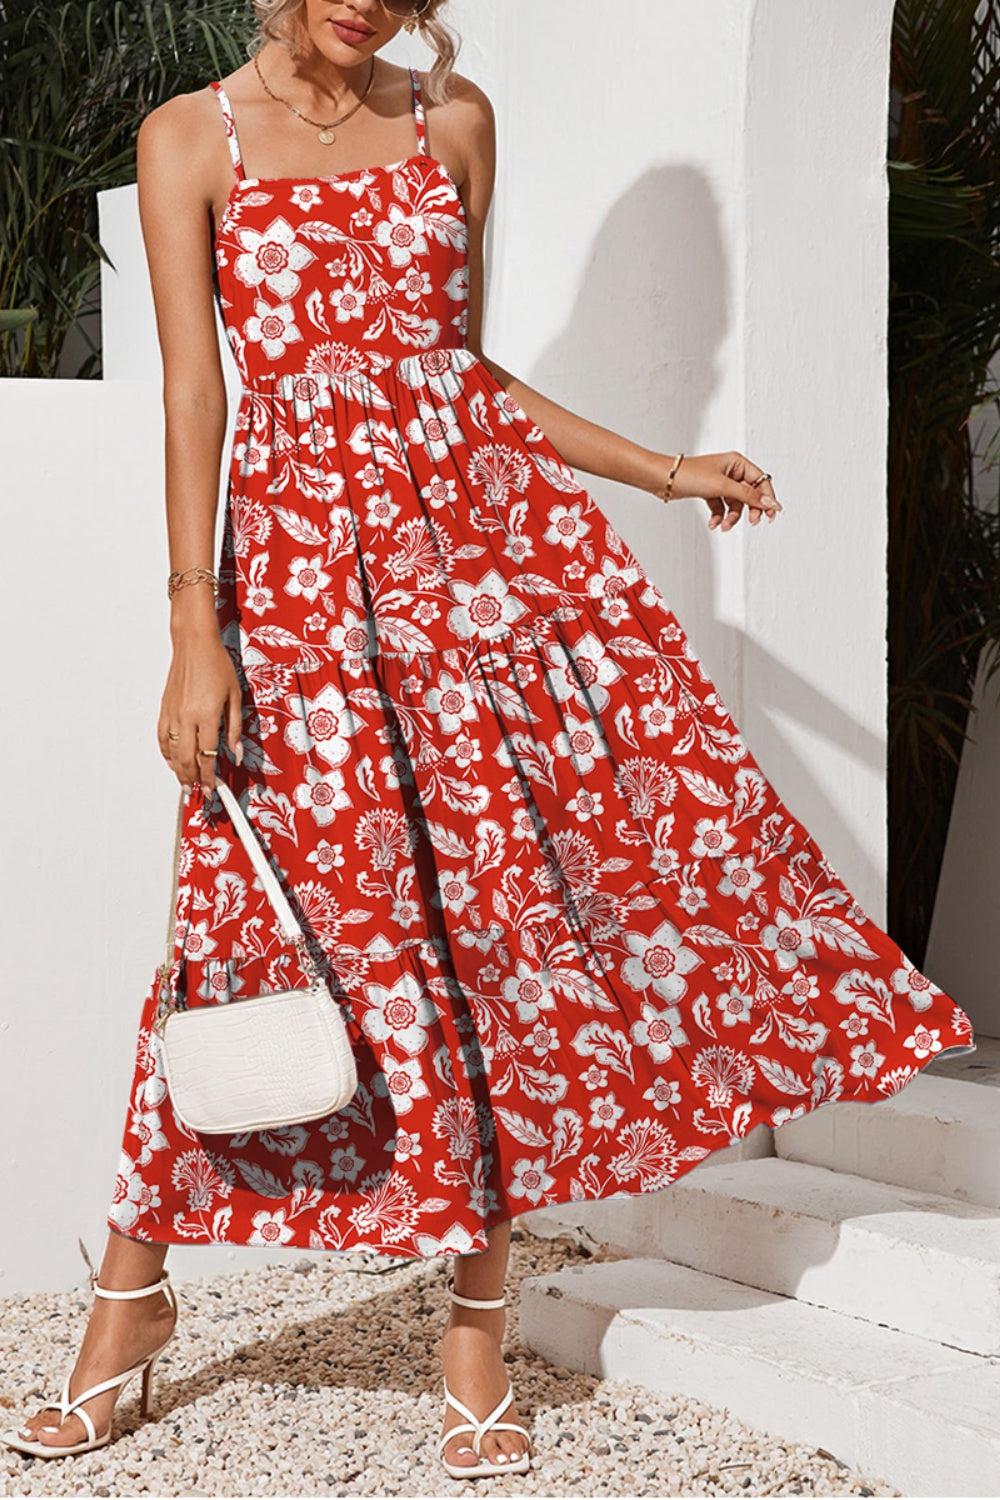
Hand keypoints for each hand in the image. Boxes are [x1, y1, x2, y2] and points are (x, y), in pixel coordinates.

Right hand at [157, 630, 242, 790]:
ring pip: (172, 751)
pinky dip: (166, 752)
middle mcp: (186, 717)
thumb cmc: (217, 665)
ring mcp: (173, 713)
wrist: (194, 644)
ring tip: (185, 781)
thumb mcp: (235, 696)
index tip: (212, 787)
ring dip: (178, 769)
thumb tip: (236, 752)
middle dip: (192, 778)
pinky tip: (171, 760)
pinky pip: (162, 736)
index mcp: (206, 715)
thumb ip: (234, 728)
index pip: (207, 755)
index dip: (209, 775)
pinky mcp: (165, 707)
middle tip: (198, 790)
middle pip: (186, 758)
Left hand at [657, 451, 781, 530]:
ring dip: (731, 517)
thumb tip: (770, 503)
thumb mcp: (723, 487)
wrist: (665, 480)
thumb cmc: (690, 475)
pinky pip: (721, 507)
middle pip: (750, 494)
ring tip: (724, 526)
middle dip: (750, 509)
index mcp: (737, 462)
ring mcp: (720, 482)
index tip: (771, 514)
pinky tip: (713, 524)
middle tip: (753, 521)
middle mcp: (731, 471)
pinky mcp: (710, 492)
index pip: (760, 481)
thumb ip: (748, 496)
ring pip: (735, 504)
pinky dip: (718, 516)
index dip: (767, 498)